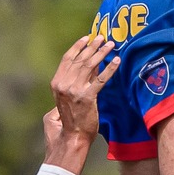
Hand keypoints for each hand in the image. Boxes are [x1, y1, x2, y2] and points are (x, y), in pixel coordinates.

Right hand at [45, 35, 119, 154]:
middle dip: (92, 46)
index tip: (87, 38)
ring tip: (111, 45)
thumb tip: (89, 67)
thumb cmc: (68, 120)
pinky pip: (101, 79)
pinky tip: (117, 61)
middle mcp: (64, 84)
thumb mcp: (64, 98)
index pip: (67, 59)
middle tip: (102, 37)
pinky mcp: (88, 97)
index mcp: (56, 83)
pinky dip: (109, 68)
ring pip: (90, 66)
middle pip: (80, 59)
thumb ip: (73, 82)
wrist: (72, 137)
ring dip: (101, 53)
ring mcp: (75, 90)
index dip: (77, 47)